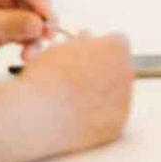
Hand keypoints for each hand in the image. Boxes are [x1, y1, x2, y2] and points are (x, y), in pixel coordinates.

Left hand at [0, 0, 54, 72]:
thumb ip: (10, 22)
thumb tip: (39, 23)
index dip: (41, 1)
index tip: (49, 18)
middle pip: (33, 5)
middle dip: (41, 21)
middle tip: (47, 36)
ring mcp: (3, 17)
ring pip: (31, 23)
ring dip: (35, 37)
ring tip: (30, 53)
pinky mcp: (2, 35)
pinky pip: (23, 37)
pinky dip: (28, 45)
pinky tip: (25, 55)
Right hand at [0, 34, 133, 161]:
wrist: (34, 114)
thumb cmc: (43, 79)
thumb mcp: (60, 48)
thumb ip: (81, 41)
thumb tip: (87, 37)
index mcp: (116, 47)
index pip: (116, 42)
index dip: (98, 49)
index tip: (84, 59)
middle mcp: (126, 71)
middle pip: (119, 68)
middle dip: (103, 72)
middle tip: (78, 81)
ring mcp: (125, 99)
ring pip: (117, 94)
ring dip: (102, 95)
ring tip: (72, 101)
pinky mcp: (117, 124)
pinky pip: (111, 118)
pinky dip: (99, 119)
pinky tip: (77, 117)